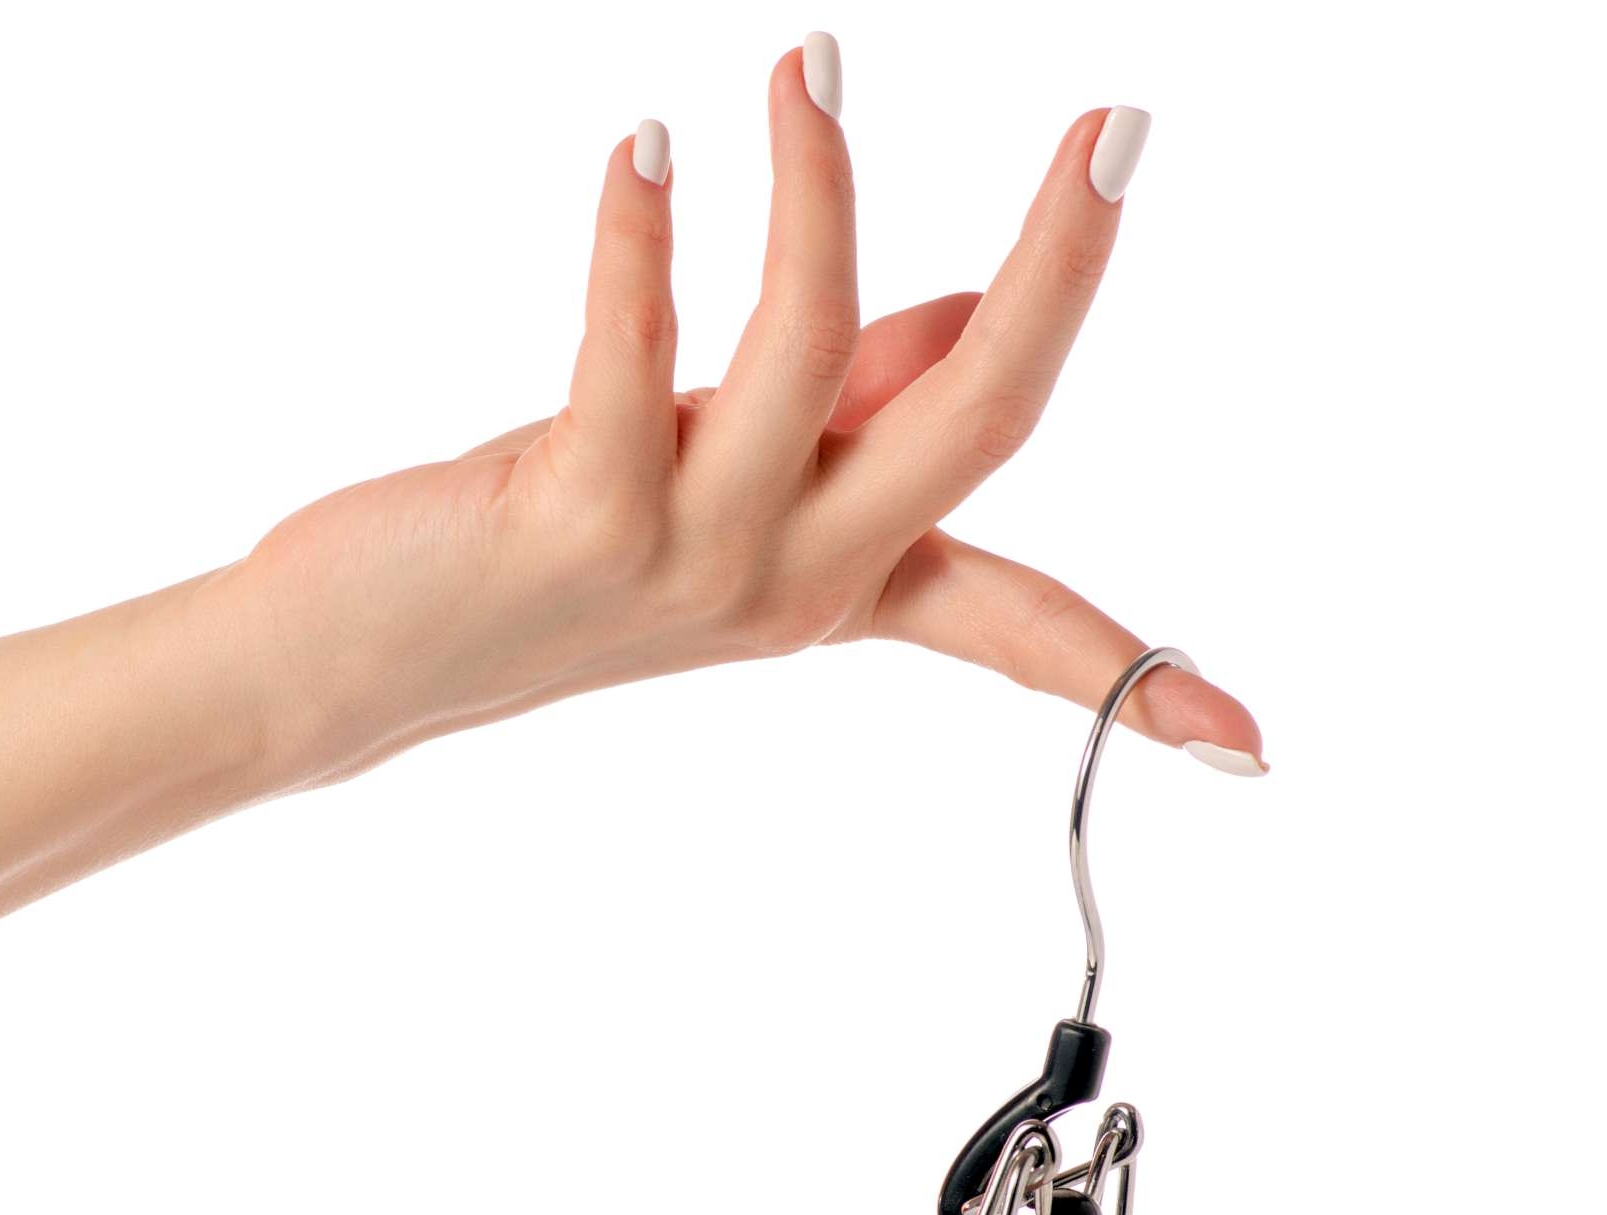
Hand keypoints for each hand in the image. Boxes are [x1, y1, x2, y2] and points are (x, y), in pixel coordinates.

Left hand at [237, 37, 1263, 784]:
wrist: (351, 663)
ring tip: (803, 71)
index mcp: (832, 586)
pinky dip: (648, 236)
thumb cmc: (533, 559)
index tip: (1255, 752)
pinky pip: (635, 351)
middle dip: (1061, 270)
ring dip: (822, 193)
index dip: (1143, 681)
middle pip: (978, 422)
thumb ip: (843, 414)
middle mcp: (781, 584)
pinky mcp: (577, 516)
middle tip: (1113, 131)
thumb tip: (965, 310)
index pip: (1021, 626)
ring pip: (813, 353)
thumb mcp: (715, 492)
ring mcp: (685, 558)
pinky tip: (652, 151)